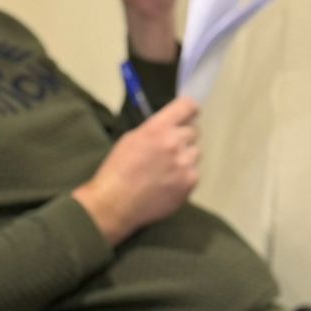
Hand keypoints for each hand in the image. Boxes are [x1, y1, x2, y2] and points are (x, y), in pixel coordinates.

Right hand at [72, 96, 199, 244]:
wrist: (115, 204)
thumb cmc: (117, 171)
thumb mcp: (131, 139)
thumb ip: (154, 130)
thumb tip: (171, 126)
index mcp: (158, 128)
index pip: (188, 107)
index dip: (188, 111)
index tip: (187, 116)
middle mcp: (175, 142)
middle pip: (194, 132)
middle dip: (182, 138)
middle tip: (167, 151)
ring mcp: (185, 164)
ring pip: (195, 153)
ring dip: (185, 158)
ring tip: (166, 170)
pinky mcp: (190, 182)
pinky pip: (194, 173)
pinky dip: (184, 177)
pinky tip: (167, 183)